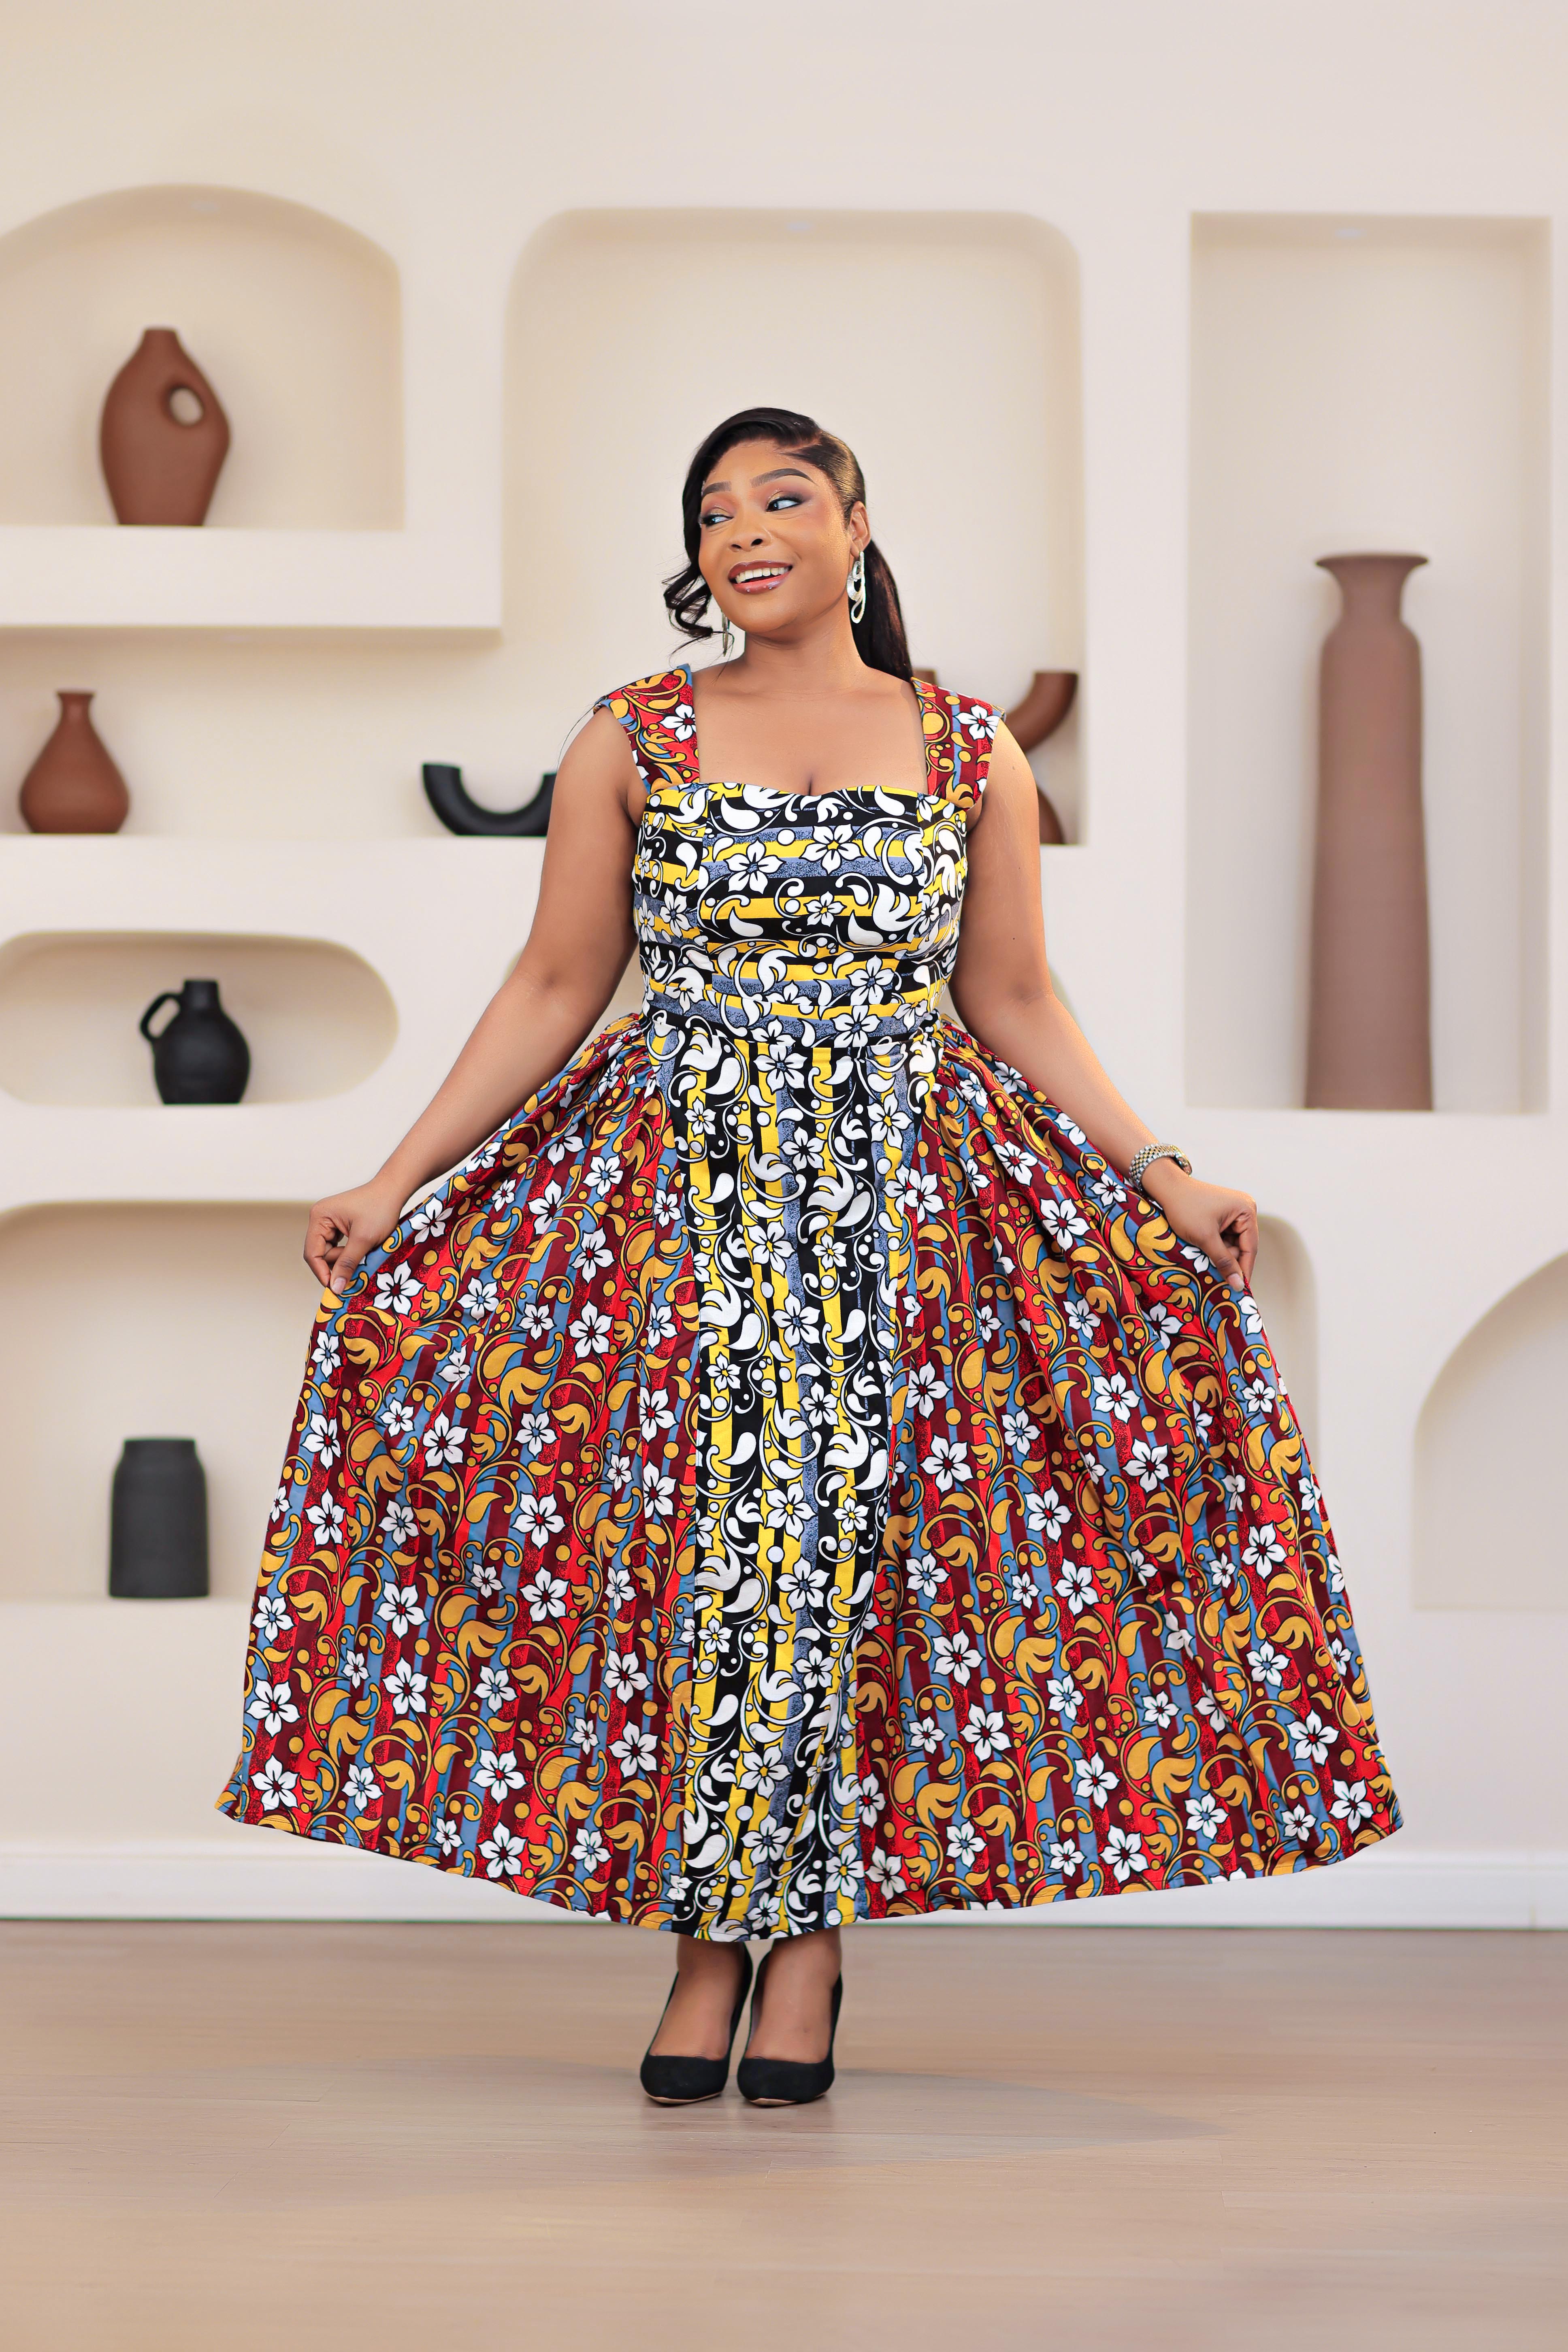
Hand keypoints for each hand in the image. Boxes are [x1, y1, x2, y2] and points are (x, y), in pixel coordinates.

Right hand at [305, 1178, 409, 1296]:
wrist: (394, 1190)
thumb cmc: (380, 1209)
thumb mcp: (364, 1239)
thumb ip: (348, 1263)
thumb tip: (335, 1288)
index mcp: (319, 1217)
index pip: (312, 1253)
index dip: (322, 1273)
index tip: (336, 1288)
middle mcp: (319, 1218)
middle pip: (320, 1253)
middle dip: (337, 1263)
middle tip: (359, 1263)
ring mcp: (328, 1221)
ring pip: (330, 1252)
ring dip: (345, 1258)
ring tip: (364, 1251)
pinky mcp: (338, 1225)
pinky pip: (338, 1246)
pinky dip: (349, 1252)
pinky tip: (362, 1248)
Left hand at [1139, 1163, 1256, 1290]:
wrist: (1165, 1188)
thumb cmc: (1185, 1207)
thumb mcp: (1205, 1237)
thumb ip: (1223, 1261)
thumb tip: (1238, 1284)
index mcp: (1246, 1211)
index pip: (1250, 1247)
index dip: (1244, 1269)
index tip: (1239, 1289)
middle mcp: (1244, 1210)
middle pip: (1242, 1246)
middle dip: (1229, 1261)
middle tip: (1217, 1276)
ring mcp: (1233, 1213)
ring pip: (1231, 1245)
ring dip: (1220, 1255)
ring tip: (1204, 1259)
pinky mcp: (1222, 1217)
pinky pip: (1223, 1238)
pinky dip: (1214, 1247)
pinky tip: (1203, 1251)